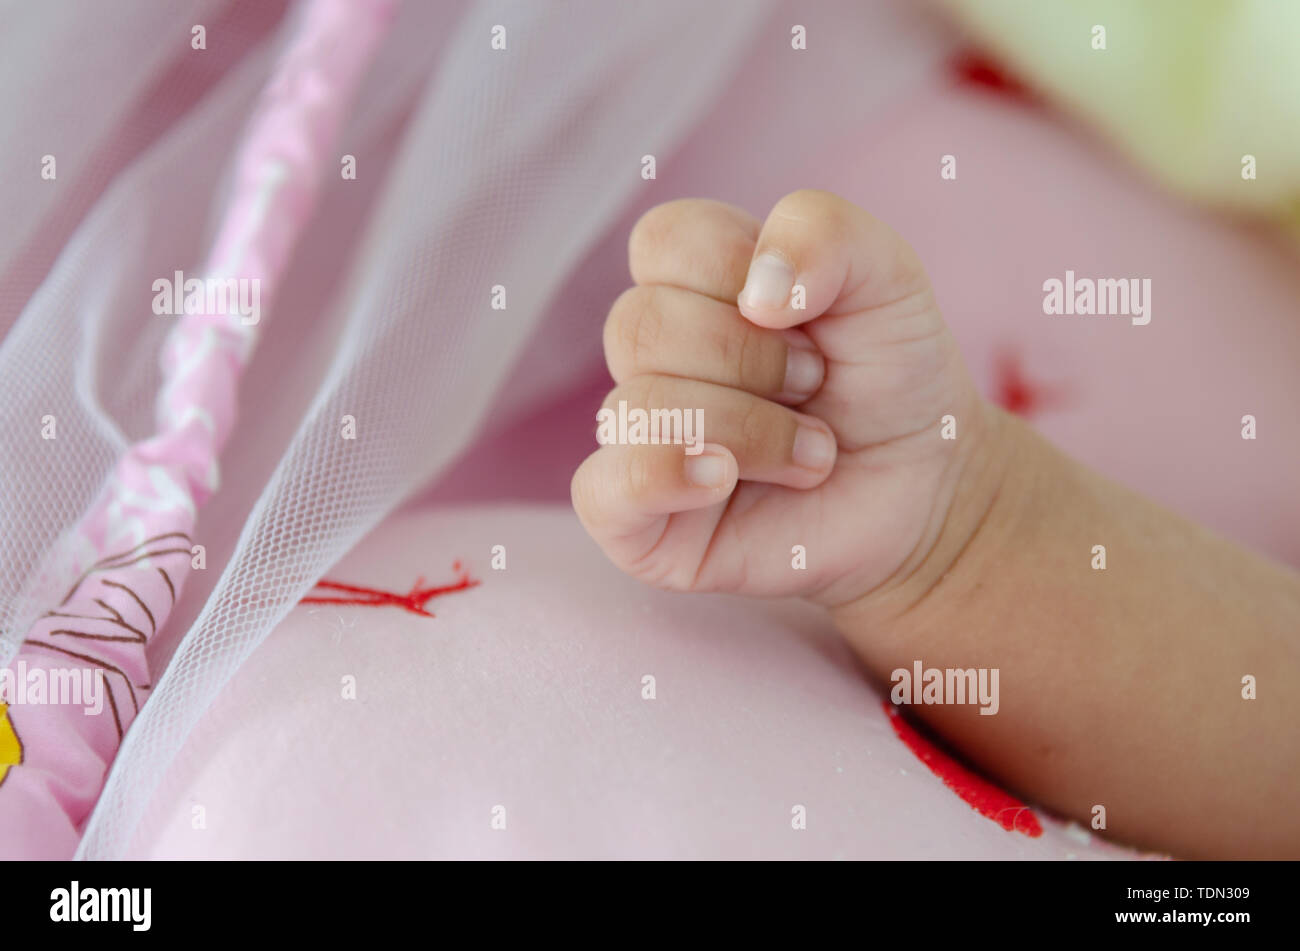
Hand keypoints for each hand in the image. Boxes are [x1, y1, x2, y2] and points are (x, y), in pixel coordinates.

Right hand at [572, 190, 998, 607]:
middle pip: (640, 324)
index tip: (804, 315)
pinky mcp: (637, 525)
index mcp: (694, 287)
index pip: (661, 241)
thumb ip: (825, 230)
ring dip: (750, 429)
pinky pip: (604, 492)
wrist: (926, 493)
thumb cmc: (892, 382)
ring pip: (638, 407)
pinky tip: (724, 480)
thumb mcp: (888, 279)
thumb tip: (756, 293)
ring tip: (813, 455)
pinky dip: (665, 474)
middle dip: (751, 358)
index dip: (736, 271)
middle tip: (814, 387)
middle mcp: (655, 362)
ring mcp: (639, 443)